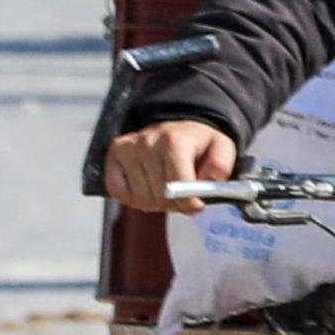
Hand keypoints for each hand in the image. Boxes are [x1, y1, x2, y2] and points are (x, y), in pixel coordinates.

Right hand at [105, 117, 240, 212]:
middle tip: (183, 197)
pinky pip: (119, 192)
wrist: (176, 128)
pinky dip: (134, 198)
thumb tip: (210, 180)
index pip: (176, 184)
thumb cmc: (198, 144)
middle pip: (159, 196)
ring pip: (140, 198)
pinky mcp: (113, 154)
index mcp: (174, 140)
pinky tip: (147, 186)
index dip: (189, 202)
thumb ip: (221, 165)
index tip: (196, 206)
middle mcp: (147, 142)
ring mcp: (128, 148)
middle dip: (175, 204)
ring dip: (156, 202)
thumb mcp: (221, 148)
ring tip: (166, 188)